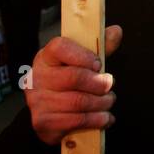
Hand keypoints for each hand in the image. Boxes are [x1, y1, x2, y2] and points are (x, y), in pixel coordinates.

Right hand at [26, 25, 121, 145]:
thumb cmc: (69, 81)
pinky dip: (97, 120)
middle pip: (74, 77)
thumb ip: (99, 46)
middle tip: (110, 85)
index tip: (98, 64)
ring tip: (109, 101)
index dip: (83, 55)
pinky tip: (105, 118)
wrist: (50, 112)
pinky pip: (76, 121)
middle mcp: (36, 77)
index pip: (60, 47)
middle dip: (99, 83)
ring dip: (102, 103)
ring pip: (78, 102)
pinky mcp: (43, 122)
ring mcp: (37, 101)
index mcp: (46, 57)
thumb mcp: (83, 61)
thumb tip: (117, 31)